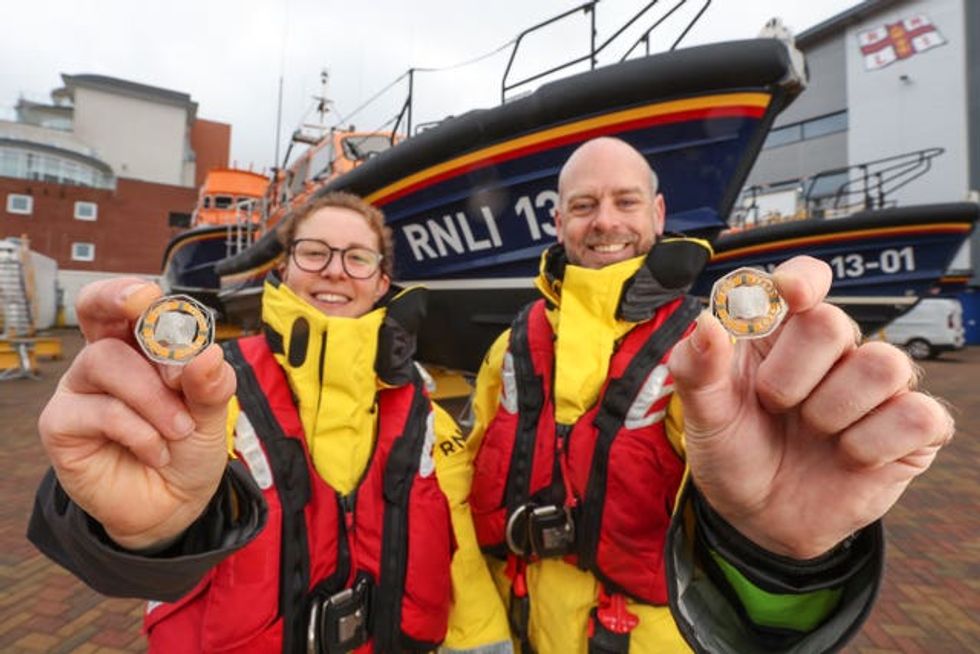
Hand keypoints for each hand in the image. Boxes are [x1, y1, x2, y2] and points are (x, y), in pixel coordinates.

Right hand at [38, 278, 235, 549]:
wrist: (174, 505)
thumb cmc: (188, 447)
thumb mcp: (211, 414)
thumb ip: (210, 386)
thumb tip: (207, 354)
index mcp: (140, 346)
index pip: (126, 304)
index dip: (130, 291)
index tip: (151, 295)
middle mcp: (104, 359)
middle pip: (95, 311)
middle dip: (118, 303)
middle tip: (149, 309)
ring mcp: (79, 390)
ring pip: (107, 361)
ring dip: (154, 396)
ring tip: (181, 429)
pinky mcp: (61, 425)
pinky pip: (101, 411)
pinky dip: (141, 432)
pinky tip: (159, 453)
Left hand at [668, 256, 953, 557]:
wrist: (758, 518)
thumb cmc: (734, 452)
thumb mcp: (705, 415)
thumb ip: (697, 368)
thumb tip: (707, 321)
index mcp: (780, 333)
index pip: (806, 279)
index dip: (803, 279)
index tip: (791, 293)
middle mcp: (833, 351)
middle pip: (834, 323)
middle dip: (792, 375)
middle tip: (775, 406)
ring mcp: (876, 389)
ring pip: (885, 365)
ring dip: (834, 410)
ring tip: (812, 432)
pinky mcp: (910, 431)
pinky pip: (918, 416)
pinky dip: (875, 443)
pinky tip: (848, 456)